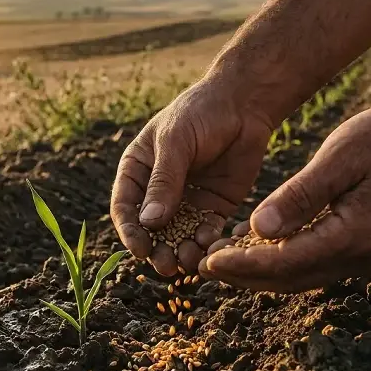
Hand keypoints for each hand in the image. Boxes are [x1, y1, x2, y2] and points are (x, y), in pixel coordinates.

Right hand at [110, 75, 274, 275]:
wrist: (244, 104)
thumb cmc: (200, 113)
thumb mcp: (176, 142)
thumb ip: (163, 181)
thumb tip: (149, 222)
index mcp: (137, 170)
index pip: (125, 207)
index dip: (130, 231)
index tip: (140, 250)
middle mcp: (158, 189)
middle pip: (150, 228)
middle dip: (156, 249)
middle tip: (166, 266)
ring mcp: (186, 199)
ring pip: (178, 235)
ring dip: (180, 251)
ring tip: (188, 263)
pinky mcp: (213, 205)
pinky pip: (206, 230)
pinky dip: (206, 242)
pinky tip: (211, 247)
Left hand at [198, 98, 370, 291]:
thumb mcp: (339, 158)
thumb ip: (299, 196)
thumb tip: (258, 231)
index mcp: (354, 236)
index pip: (285, 262)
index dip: (242, 265)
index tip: (207, 261)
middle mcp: (361, 258)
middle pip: (290, 279)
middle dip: (244, 276)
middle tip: (202, 266)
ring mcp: (366, 259)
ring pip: (301, 277)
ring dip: (261, 272)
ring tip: (221, 260)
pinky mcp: (365, 250)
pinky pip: (316, 264)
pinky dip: (283, 261)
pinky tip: (256, 245)